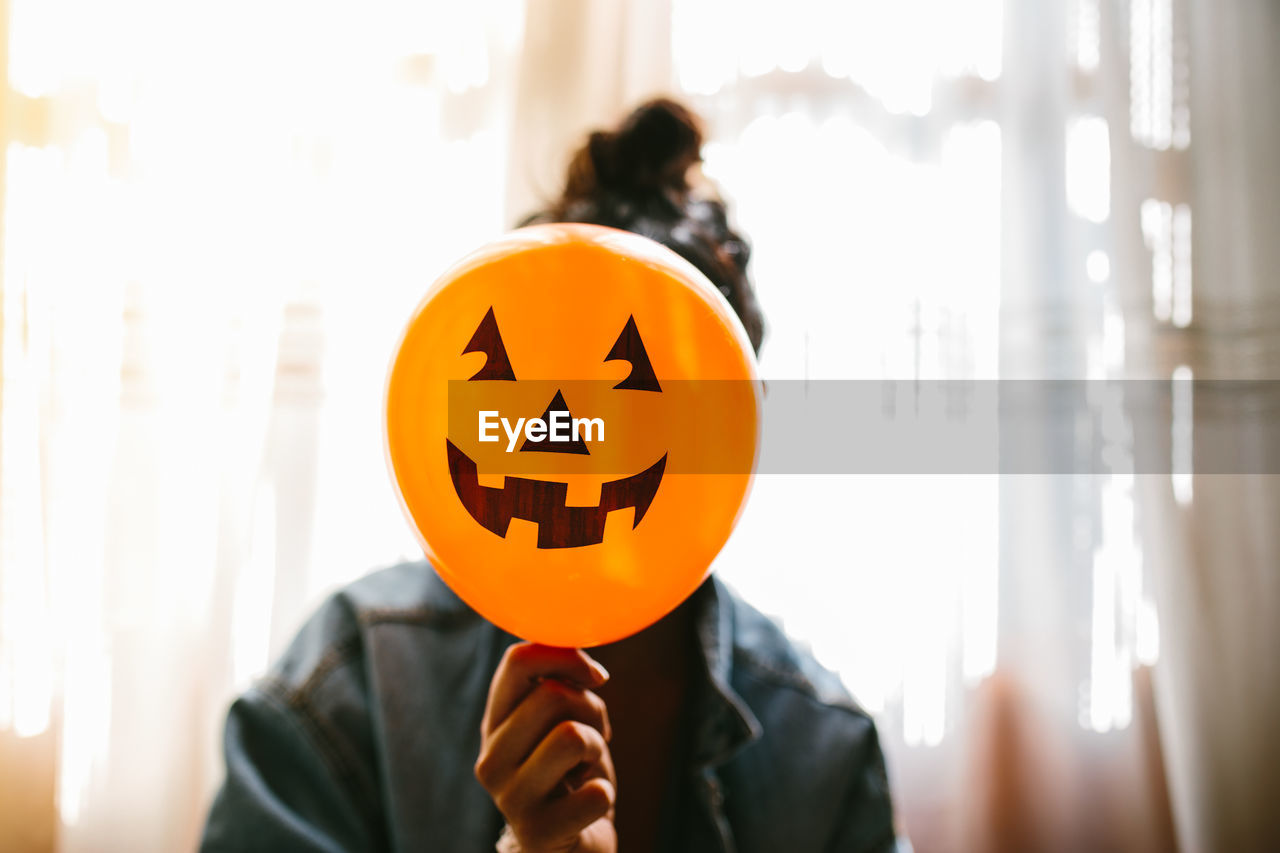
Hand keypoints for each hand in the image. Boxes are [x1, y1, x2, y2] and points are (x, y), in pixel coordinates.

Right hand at [475, 643, 616, 852]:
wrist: (568, 846)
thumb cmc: (570, 773)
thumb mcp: (560, 722)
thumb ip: (561, 687)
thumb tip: (591, 671)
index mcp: (494, 723)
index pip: (518, 661)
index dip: (567, 657)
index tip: (593, 676)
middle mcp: (490, 758)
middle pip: (552, 695)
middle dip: (591, 708)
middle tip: (593, 736)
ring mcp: (509, 798)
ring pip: (571, 736)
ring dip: (596, 747)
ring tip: (587, 766)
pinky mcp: (535, 833)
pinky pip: (594, 795)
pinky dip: (603, 795)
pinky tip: (589, 803)